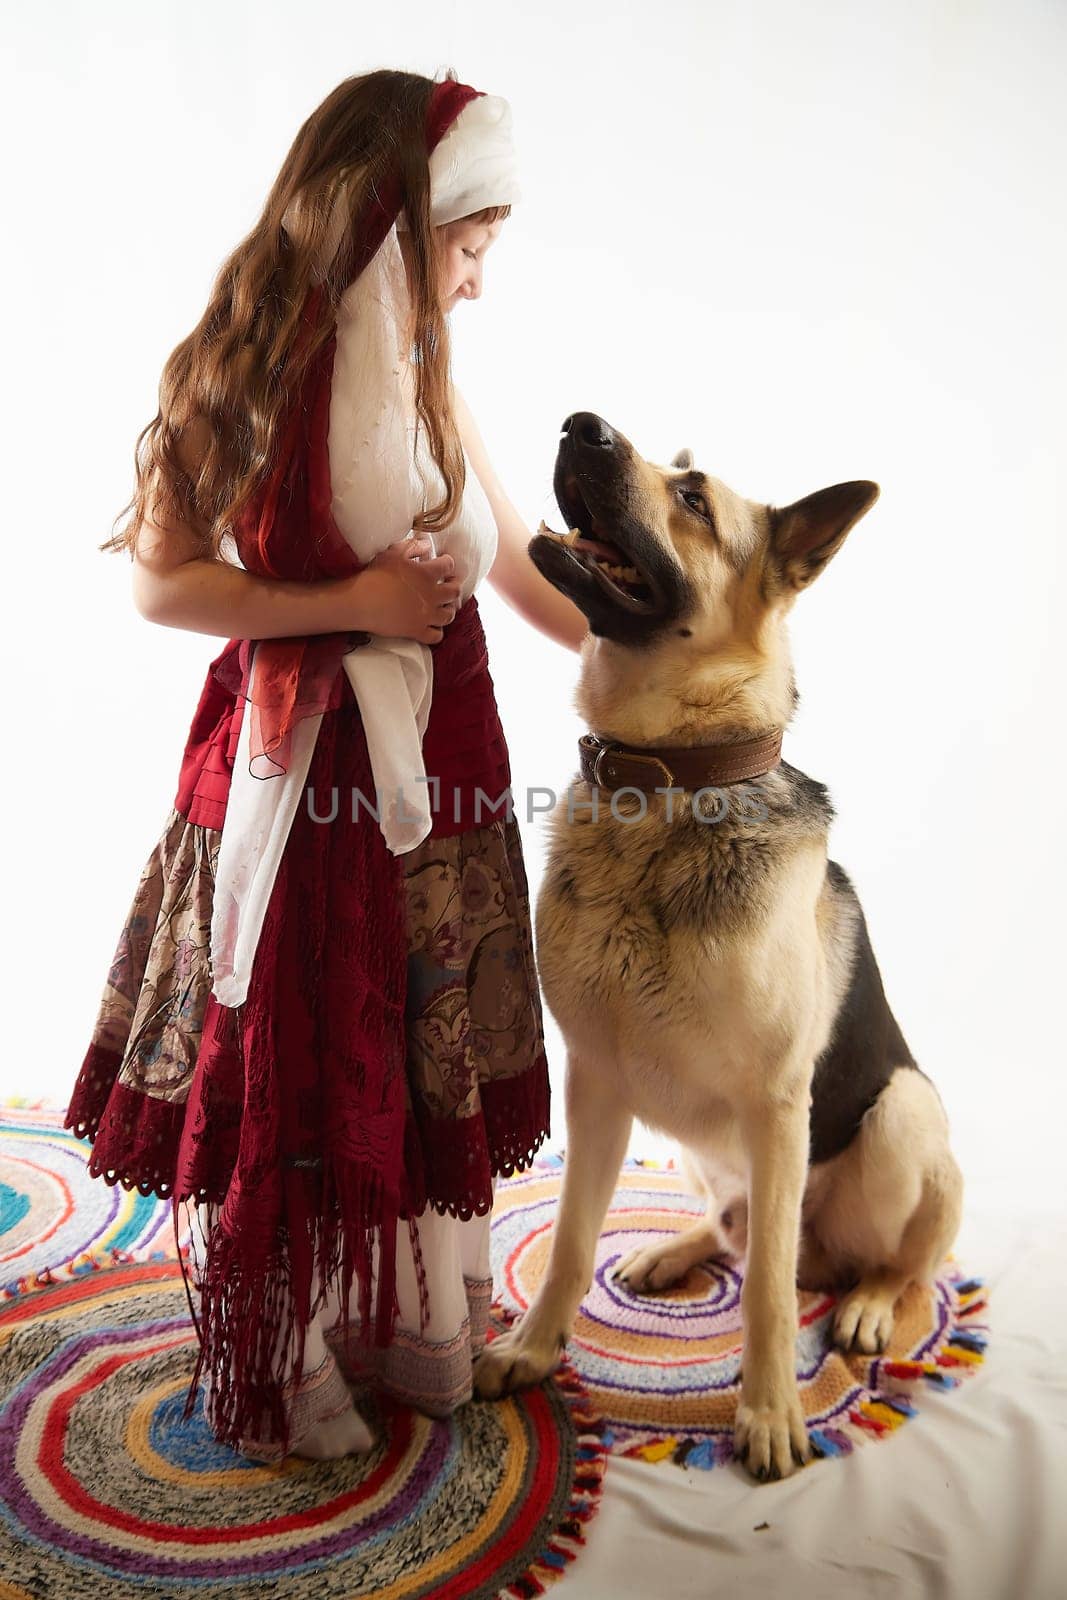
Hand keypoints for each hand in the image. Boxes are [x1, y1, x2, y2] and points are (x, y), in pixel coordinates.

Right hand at [347, 533, 461, 643]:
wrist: (361, 602)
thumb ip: (413, 547)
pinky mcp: (417, 631)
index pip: (448, 566)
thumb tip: (427, 546)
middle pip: (454, 591)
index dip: (448, 563)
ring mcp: (426, 615)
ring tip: (444, 605)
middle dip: (454, 585)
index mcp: (427, 574)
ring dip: (449, 609)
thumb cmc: (375, 575)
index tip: (445, 562)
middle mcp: (432, 595)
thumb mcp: (393, 552)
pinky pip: (436, 636)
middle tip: (451, 583)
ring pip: (449, 615)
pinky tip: (433, 626)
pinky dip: (438, 631)